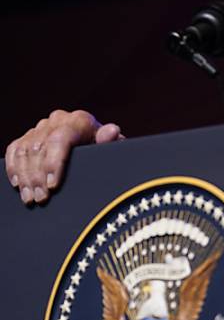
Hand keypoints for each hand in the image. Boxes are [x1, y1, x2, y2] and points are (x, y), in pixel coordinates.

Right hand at [5, 110, 122, 204]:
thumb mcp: (113, 146)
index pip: (60, 139)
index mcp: (79, 120)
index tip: (53, 185)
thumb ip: (111, 140)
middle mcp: (58, 120)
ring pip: (25, 151)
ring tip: (30, 198)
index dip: (54, 163)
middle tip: (41, 198)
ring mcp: (42, 127)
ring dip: (25, 177)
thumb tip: (112, 131)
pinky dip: (14, 167)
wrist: (95, 140)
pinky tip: (18, 184)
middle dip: (38, 177)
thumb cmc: (104, 147)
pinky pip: (15, 150)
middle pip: (39, 148)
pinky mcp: (29, 135)